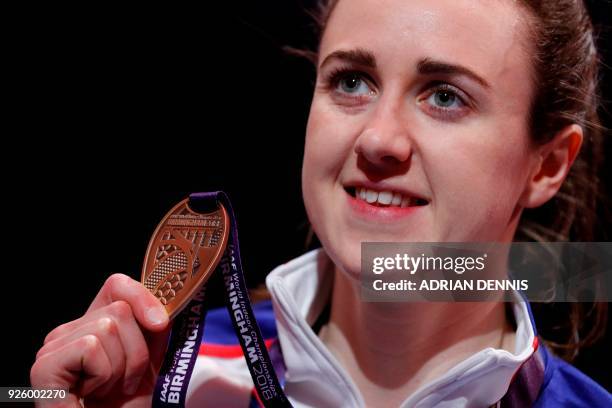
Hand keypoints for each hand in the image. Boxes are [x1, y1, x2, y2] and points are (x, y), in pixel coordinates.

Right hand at [31, 274, 170, 406]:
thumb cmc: (128, 404)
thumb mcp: (151, 357)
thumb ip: (155, 326)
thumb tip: (167, 298)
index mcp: (91, 325)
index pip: (116, 284)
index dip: (144, 297)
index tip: (160, 323)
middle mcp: (68, 331)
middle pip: (120, 310)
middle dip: (137, 351)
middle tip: (125, 380)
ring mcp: (53, 348)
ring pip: (109, 326)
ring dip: (123, 366)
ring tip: (110, 389)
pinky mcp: (44, 367)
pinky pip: (91, 346)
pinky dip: (104, 374)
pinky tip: (92, 394)